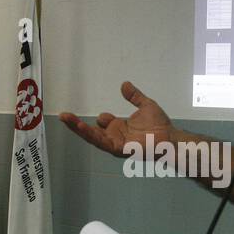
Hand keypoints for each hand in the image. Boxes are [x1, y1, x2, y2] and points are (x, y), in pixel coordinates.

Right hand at [58, 82, 174, 156]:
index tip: (103, 116)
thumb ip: (134, 96)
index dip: (103, 119)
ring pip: (92, 137)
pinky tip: (80, 127)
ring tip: (64, 119)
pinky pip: (101, 142)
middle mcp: (116, 136)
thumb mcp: (146, 105)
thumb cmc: (160, 125)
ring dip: (78, 128)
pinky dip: (90, 134)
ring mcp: (116, 143)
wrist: (170, 138)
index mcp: (121, 127)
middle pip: (92, 131)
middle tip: (63, 116)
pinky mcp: (118, 148)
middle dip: (77, 124)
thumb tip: (124, 84)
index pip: (105, 123)